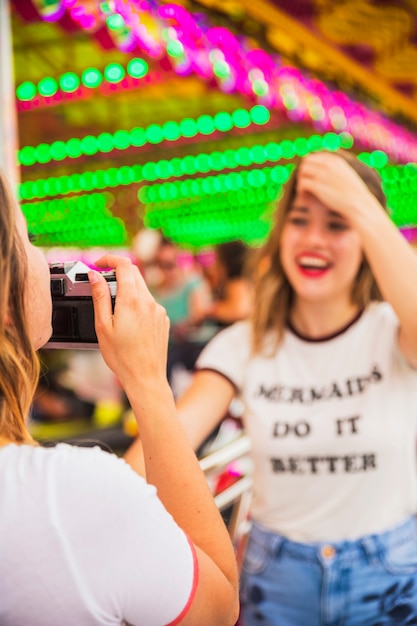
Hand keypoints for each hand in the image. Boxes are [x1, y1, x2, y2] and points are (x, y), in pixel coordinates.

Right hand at [88, 255, 169, 387]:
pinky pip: (149, 304)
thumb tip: (94, 275)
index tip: (99, 262)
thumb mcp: (103, 325)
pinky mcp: (163, 320)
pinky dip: (137, 305)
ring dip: (128, 291)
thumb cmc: (122, 356)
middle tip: (103, 283)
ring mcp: (159, 310)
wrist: (146, 377)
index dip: (110, 259)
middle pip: (134, 274)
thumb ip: (99, 296)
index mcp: (132, 300)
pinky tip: (130, 325)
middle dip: (118, 273)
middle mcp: (149, 301)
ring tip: (115, 312)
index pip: (124, 265)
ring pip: (142, 290)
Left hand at [296, 151, 382, 223]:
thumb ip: (336, 170)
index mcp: (335, 160)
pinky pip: (302, 184)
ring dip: (300, 181)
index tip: (310, 176)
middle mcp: (328, 165)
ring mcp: (322, 175)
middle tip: (305, 184)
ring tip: (304, 191)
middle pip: (306, 162)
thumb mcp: (347, 175)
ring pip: (302, 171)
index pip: (314, 156)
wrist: (358, 203)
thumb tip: (327, 172)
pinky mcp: (318, 186)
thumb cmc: (354, 193)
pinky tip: (305, 197)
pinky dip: (301, 190)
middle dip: (303, 172)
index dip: (309, 166)